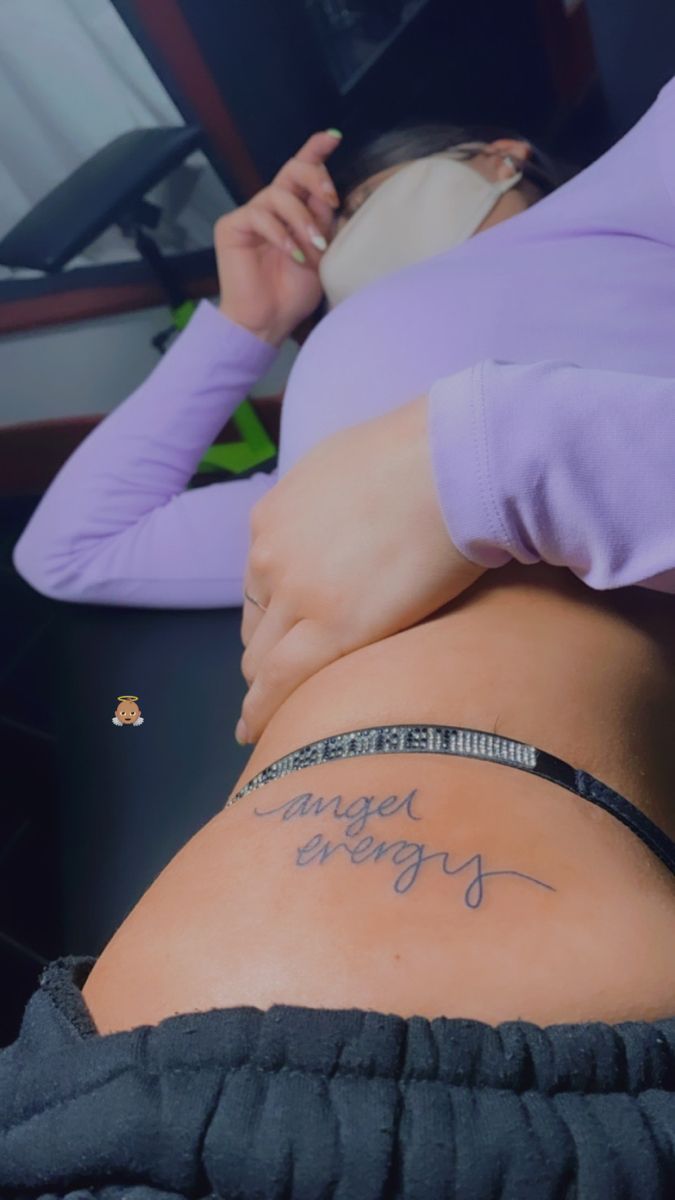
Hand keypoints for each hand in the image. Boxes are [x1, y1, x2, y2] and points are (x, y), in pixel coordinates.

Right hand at [214, 130, 342, 347]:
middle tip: (331, 200)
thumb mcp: (320, 253)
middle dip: (315, 178)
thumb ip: (322, 221)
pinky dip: (280, 234)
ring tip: (313, 248)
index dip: (316, 150)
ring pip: (279, 195)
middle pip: (291, 171)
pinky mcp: (232, 226)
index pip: (302, 173)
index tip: (333, 137)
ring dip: (302, 220)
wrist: (268, 321)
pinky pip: (259, 216)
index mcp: (293, 210)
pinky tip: (292, 255)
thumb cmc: (293, 293)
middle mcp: (271, 207)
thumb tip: (329, 192)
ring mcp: (251, 216)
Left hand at [236, 393, 486, 743]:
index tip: (288, 638)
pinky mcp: (331, 631)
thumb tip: (346, 515)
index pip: (261, 584)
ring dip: (267, 687)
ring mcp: (296, 595)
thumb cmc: (423, 454)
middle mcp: (271, 557)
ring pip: (262, 660)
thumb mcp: (348, 464)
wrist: (454, 464)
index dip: (276, 617)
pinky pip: (278, 685)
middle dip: (268, 654)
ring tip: (275, 721)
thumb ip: (330, 501)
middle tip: (284, 686)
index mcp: (274, 519)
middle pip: (256, 626)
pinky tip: (260, 734)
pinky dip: (263, 712)